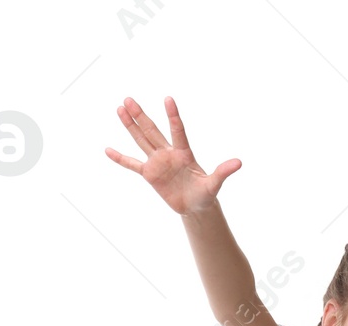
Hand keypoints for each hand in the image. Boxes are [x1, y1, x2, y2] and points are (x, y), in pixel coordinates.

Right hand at [105, 96, 240, 215]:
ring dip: (131, 126)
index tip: (168, 99)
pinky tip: (108, 150)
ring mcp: (157, 162)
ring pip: (142, 140)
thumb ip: (223, 172)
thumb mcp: (214, 184)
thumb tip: (239, 163)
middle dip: (141, 116)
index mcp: (184, 153)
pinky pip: (132, 165)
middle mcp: (169, 153)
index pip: (178, 130)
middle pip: (152, 131)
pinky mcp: (150, 175)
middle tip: (129, 99)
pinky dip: (121, 158)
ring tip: (120, 109)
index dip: (173, 116)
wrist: (195, 206)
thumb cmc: (206, 194)